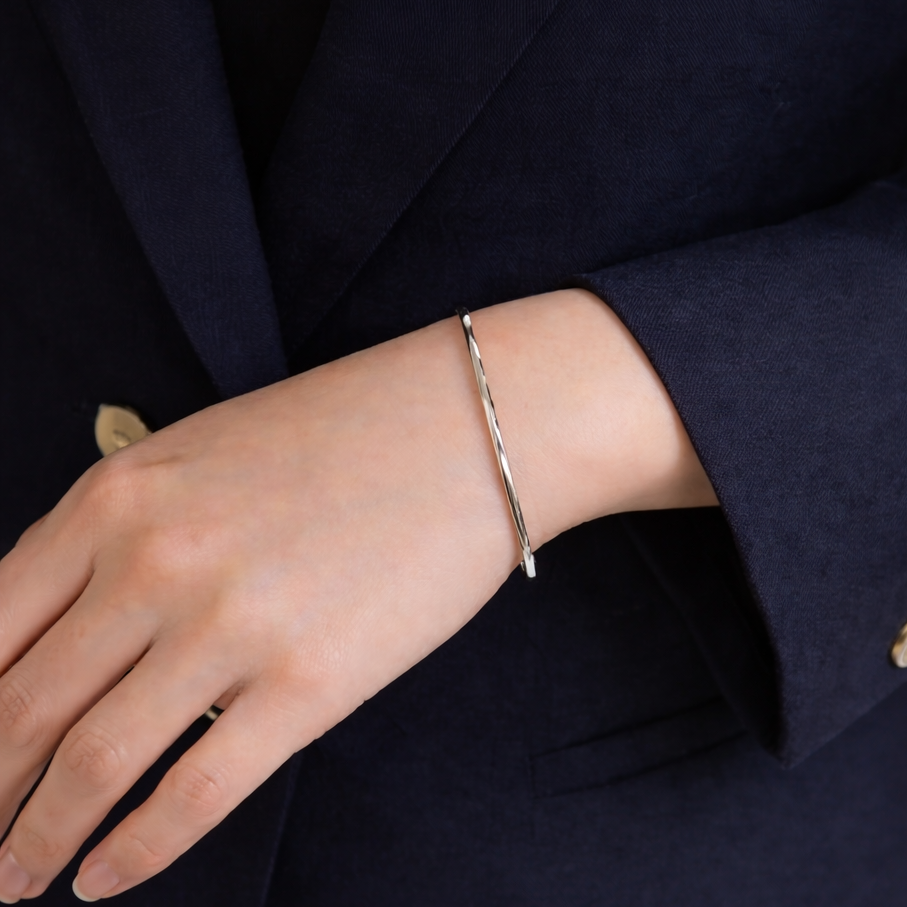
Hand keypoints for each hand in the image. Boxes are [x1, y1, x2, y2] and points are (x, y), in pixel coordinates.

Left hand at [0, 290, 714, 900]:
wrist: (465, 427)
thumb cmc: (340, 432)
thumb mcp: (200, 454)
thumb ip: (117, 531)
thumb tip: (57, 625)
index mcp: (116, 499)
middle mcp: (155, 564)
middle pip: (20, 710)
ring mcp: (231, 627)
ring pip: (90, 766)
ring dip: (35, 838)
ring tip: (17, 877)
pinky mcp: (309, 684)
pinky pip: (194, 792)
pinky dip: (135, 852)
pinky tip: (104, 882)